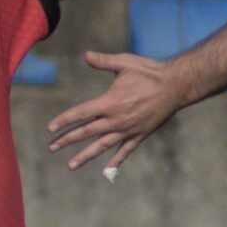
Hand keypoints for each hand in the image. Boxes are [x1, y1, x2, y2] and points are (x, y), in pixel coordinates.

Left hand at [46, 51, 188, 172]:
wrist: (176, 86)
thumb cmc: (149, 72)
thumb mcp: (124, 62)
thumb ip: (103, 61)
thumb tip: (85, 55)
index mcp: (109, 102)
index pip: (81, 114)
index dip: (64, 121)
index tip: (50, 129)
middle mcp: (116, 119)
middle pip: (86, 133)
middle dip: (67, 140)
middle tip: (51, 148)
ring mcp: (128, 130)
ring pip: (102, 146)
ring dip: (85, 156)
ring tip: (70, 165)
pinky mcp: (140, 135)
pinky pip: (125, 151)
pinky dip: (115, 161)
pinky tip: (106, 171)